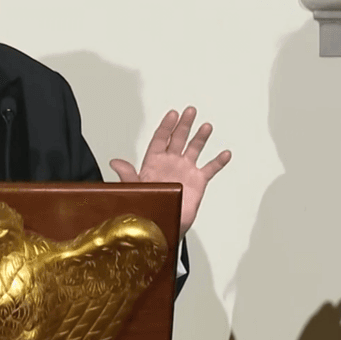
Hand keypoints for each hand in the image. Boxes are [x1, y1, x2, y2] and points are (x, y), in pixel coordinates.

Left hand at [109, 106, 230, 236]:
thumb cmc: (147, 210)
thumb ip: (128, 176)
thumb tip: (115, 162)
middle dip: (184, 124)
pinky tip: (225, 153)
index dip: (166, 126)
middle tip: (190, 111)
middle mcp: (171, 164)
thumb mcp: (134, 191)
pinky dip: (218, 161)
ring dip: (200, 137)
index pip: (160, 139)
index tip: (172, 114)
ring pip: (194, 149)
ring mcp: (185, 171)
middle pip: (178, 139)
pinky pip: (210, 169)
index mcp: (154, 163)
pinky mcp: (198, 182)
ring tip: (206, 126)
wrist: (162, 228)